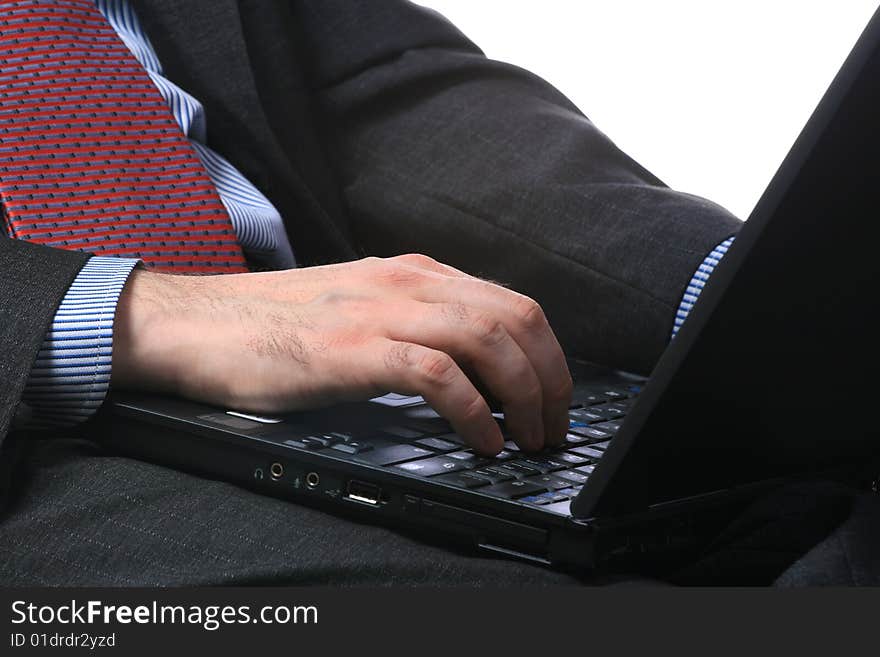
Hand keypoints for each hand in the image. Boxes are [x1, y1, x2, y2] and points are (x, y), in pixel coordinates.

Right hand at [112, 254, 571, 454]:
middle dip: (551, 378)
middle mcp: (408, 282)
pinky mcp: (354, 349)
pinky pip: (438, 376)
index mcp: (414, 273)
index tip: (553, 398)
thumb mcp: (362, 310)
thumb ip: (414, 324)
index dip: (548, 356)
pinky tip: (481, 441)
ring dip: (524, 397)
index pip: (511, 304)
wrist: (199, 324)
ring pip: (489, 341)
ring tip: (526, 438)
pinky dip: (474, 412)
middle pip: (515, 319)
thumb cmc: (276, 326)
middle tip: (552, 426)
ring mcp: (381, 311)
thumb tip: (470, 366)